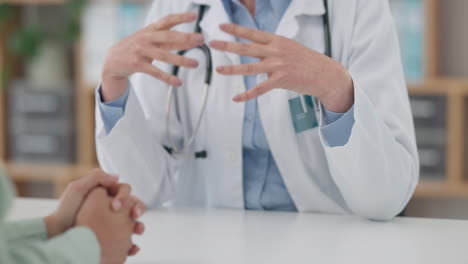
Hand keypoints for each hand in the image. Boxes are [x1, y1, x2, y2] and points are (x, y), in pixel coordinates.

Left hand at [44, 169, 145, 246]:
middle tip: (135, 216)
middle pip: (133, 204)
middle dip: (138, 208)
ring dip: (140, 225)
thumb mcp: (77, 188)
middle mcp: (112, 206)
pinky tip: (133, 248)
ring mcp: (113, 222)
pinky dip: (132, 244)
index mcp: (106, 192)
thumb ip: (96, 177)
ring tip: (138, 232)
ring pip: (134, 222)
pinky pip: (127, 240)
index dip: (125, 196)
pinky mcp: (112, 236)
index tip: (115, 207)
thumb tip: (117, 177)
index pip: (124, 189)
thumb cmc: (65, 210)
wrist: (57, 233)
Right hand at [101, 12, 204, 101]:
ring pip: (165, 56)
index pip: (167, 20)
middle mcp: (146, 38)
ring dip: (181, 60)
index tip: (194, 16)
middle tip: (201, 39)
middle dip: (186, 38)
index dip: (180, 17)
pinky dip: (168, 78)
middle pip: (168, 37)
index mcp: (150, 30)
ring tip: (195, 64)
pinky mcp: (137, 65)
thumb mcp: (150, 39)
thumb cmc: (136, 47)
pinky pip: (155, 72)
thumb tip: (190, 39)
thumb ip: (168, 39)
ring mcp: (141, 51)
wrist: (112, 59)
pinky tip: (178, 82)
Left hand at [209, 24, 354, 112]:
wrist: (326, 74)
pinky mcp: (282, 80)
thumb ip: (272, 50)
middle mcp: (276, 51)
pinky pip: (260, 89)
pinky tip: (236, 98)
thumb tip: (258, 55)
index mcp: (277, 41)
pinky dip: (247, 94)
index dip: (236, 29)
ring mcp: (279, 65)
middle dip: (228, 44)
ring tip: (218, 69)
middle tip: (212, 43)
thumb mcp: (290, 48)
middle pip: (248, 47)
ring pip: (251, 67)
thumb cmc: (307, 62)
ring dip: (233, 69)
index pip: (253, 33)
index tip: (221, 25)